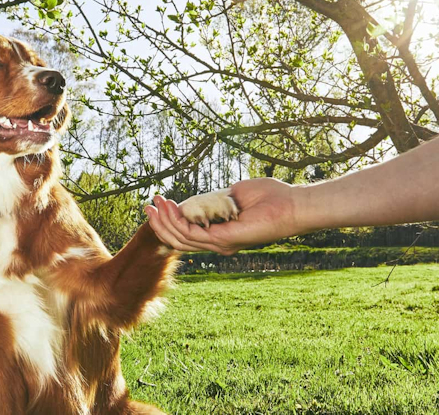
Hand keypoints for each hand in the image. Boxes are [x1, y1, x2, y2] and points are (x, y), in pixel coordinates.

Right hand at [144, 178, 301, 254]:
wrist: (291, 204)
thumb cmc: (269, 197)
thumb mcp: (232, 195)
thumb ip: (212, 199)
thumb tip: (193, 200)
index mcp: (220, 234)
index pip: (187, 234)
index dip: (168, 221)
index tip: (157, 203)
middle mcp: (218, 243)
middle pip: (179, 239)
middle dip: (160, 223)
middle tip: (147, 206)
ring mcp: (220, 243)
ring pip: (181, 238)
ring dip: (165, 221)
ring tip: (156, 203)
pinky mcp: (224, 240)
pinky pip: (192, 234)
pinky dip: (178, 220)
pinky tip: (171, 206)